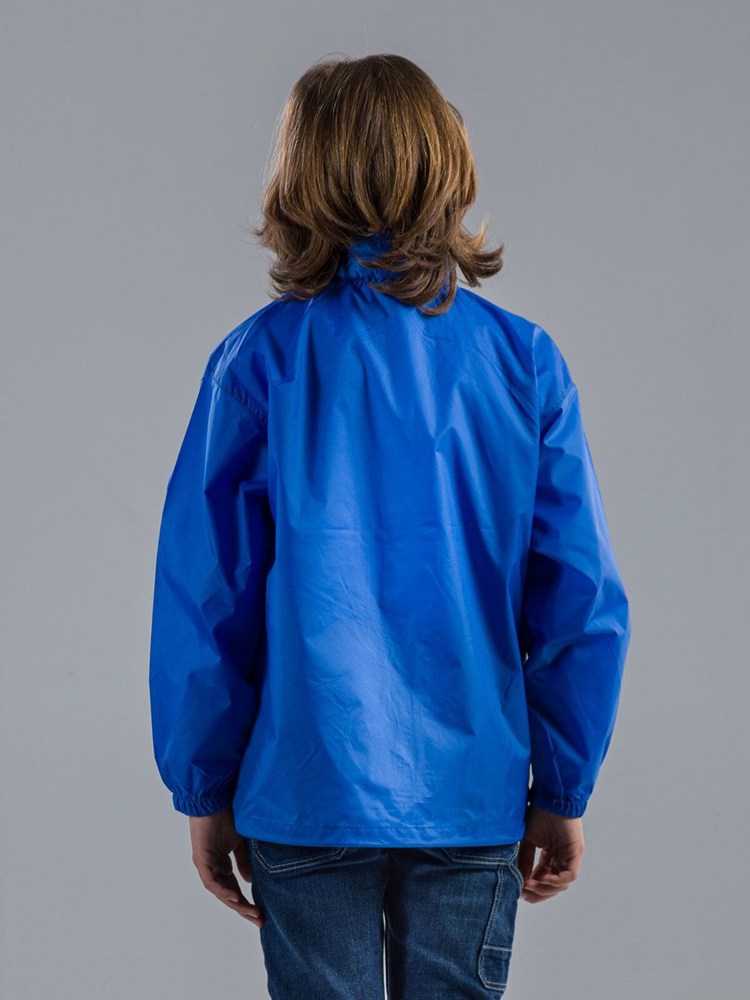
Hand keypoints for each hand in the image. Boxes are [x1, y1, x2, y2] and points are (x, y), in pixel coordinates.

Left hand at [188, 807, 264, 926]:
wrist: (215, 797)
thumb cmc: (228, 814)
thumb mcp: (241, 841)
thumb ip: (245, 861)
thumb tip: (249, 881)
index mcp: (221, 863)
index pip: (234, 888)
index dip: (247, 902)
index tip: (261, 913)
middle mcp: (213, 867)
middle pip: (228, 895)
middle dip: (243, 909)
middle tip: (259, 920)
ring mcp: (206, 864)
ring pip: (220, 891)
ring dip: (235, 903)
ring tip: (251, 913)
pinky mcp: (201, 859)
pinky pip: (211, 880)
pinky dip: (223, 890)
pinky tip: (235, 897)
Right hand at [517, 806, 583, 903]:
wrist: (549, 798)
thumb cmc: (538, 814)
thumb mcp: (527, 840)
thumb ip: (524, 859)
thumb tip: (520, 880)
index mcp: (550, 856)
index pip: (542, 880)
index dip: (531, 888)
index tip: (519, 891)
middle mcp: (561, 859)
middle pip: (552, 887)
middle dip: (538, 893)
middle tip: (524, 893)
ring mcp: (569, 857)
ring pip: (561, 885)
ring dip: (545, 888)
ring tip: (530, 885)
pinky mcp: (575, 853)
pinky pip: (569, 875)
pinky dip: (556, 880)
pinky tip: (543, 878)